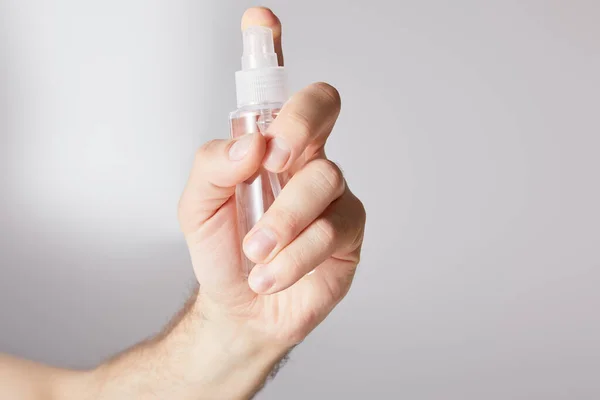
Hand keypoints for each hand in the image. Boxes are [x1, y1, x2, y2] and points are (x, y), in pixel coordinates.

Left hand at [178, 7, 365, 347]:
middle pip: (324, 105)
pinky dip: (294, 255)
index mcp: (268, 146)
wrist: (242, 307)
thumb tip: (250, 144)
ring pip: (324, 177)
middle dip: (299, 121)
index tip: (259, 22)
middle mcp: (304, 159)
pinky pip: (331, 229)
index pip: (276, 90)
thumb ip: (213, 166)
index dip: (270, 49)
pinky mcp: (347, 231)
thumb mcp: (197, 207)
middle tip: (271, 159)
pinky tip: (271, 273)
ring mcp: (331, 194)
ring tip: (255, 251)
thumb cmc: (222, 251)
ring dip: (282, 220)